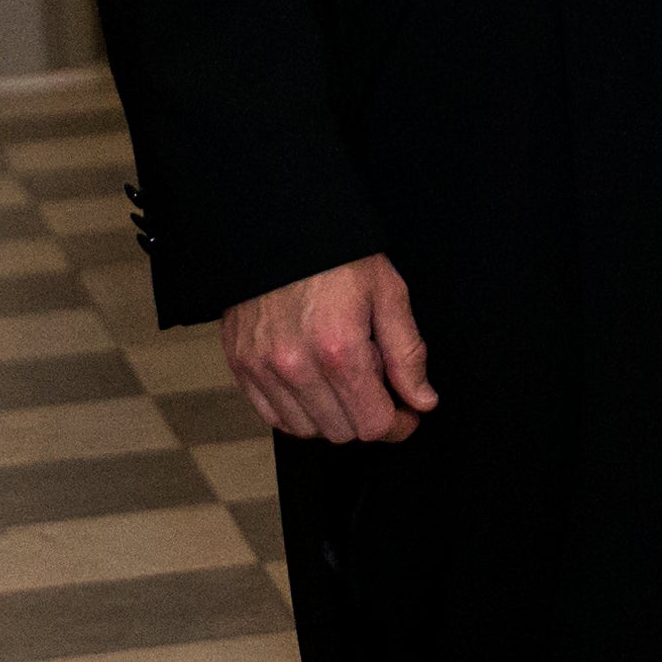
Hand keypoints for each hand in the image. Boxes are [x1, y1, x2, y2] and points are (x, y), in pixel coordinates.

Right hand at [223, 254, 435, 443]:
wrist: (278, 228)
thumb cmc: (336, 256)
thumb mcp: (388, 293)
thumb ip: (408, 354)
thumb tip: (422, 401)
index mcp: (339, 349)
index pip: (373, 424)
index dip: (398, 424)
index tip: (407, 412)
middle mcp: (296, 366)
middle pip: (342, 432)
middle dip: (367, 417)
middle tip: (377, 386)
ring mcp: (262, 368)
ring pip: (307, 430)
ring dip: (332, 417)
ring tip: (343, 382)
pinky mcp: (240, 365)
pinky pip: (272, 416)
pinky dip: (297, 411)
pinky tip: (314, 386)